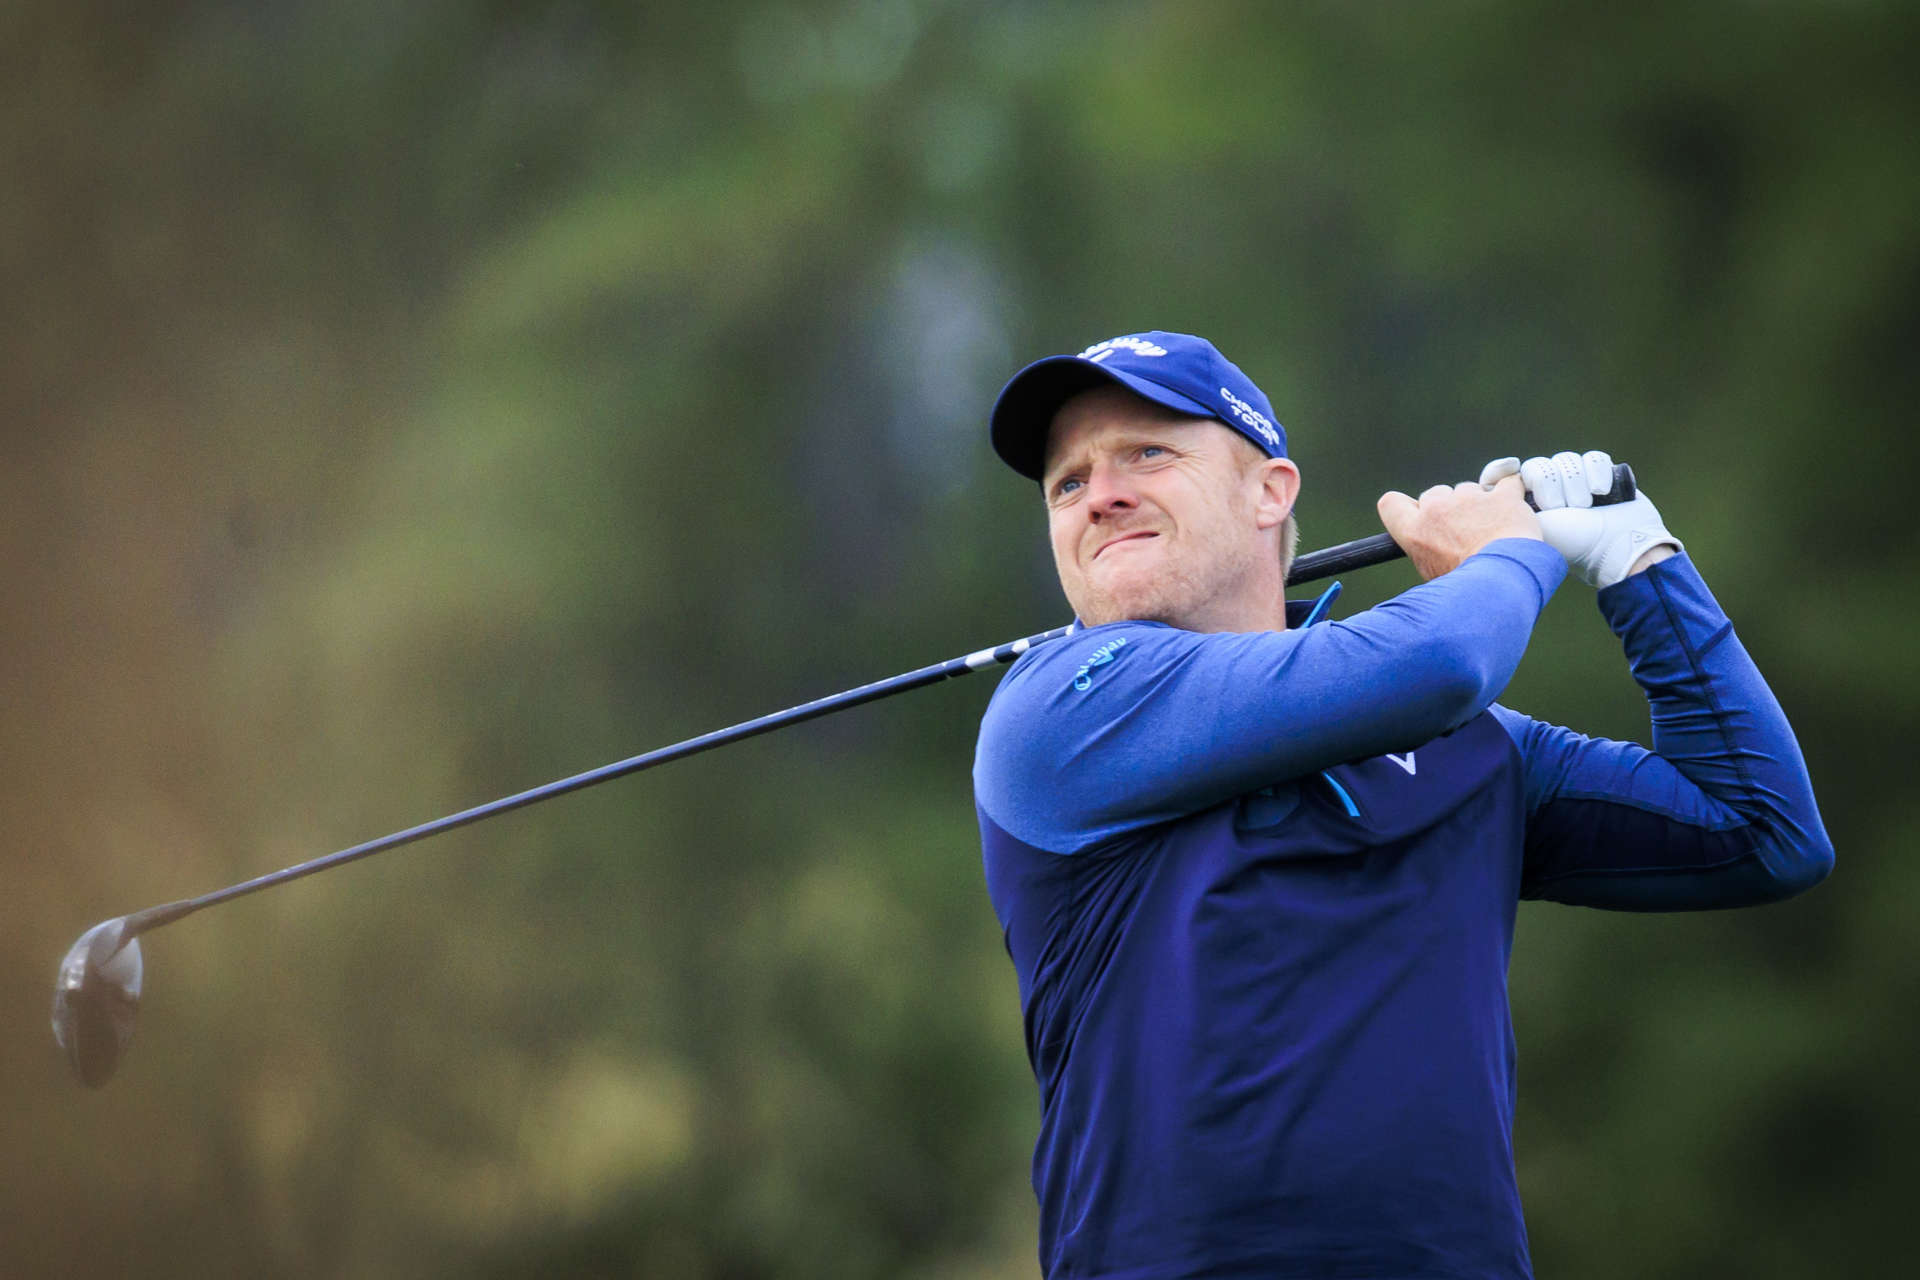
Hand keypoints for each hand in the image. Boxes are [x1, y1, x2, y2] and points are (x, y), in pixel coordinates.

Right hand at [1377, 475, 1542, 580]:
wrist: (1503, 586)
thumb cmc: (1468, 591)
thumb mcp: (1433, 577)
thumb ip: (1428, 551)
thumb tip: (1434, 548)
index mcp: (1415, 532)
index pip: (1391, 503)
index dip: (1406, 507)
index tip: (1420, 513)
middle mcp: (1437, 510)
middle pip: (1435, 494)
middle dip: (1449, 507)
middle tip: (1465, 531)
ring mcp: (1470, 500)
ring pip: (1469, 489)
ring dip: (1479, 503)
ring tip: (1493, 531)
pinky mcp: (1502, 497)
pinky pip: (1507, 482)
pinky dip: (1511, 491)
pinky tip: (1514, 507)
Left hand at [1479, 451, 1681, 587]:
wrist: (1616, 548)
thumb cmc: (1571, 544)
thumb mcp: (1530, 528)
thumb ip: (1504, 510)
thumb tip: (1485, 489)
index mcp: (1528, 506)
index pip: (1509, 475)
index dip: (1508, 471)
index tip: (1513, 473)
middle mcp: (1551, 493)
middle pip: (1539, 466)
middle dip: (1551, 487)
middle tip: (1562, 508)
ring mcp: (1577, 484)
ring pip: (1565, 461)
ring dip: (1575, 484)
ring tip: (1585, 507)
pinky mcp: (1602, 476)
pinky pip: (1593, 458)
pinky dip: (1597, 474)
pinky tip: (1601, 493)